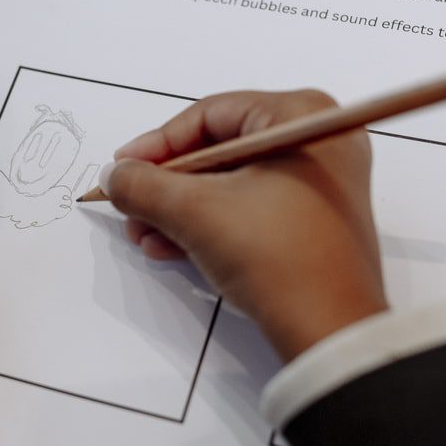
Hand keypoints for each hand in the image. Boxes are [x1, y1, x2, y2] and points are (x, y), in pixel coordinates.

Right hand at [101, 90, 386, 361]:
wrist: (330, 330)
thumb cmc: (277, 256)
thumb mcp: (195, 212)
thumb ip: (144, 186)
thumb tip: (116, 175)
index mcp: (302, 117)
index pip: (211, 115)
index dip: (158, 144)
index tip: (123, 167)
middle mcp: (319, 141)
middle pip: (220, 150)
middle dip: (168, 184)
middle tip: (132, 205)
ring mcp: (322, 183)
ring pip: (232, 183)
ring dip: (182, 209)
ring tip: (146, 235)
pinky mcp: (315, 221)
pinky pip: (252, 208)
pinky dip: (212, 224)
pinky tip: (172, 247)